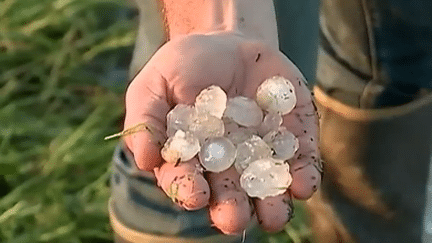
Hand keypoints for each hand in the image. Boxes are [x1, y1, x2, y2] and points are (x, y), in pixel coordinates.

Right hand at [123, 32, 321, 233]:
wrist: (227, 42)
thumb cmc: (184, 66)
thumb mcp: (155, 83)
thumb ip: (147, 119)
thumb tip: (145, 159)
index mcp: (191, 158)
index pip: (187, 181)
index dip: (189, 189)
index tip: (195, 194)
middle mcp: (227, 164)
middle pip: (229, 195)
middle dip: (231, 209)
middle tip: (233, 218)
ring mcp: (261, 152)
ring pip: (268, 188)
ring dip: (272, 204)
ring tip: (274, 215)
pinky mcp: (292, 137)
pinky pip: (300, 160)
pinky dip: (304, 174)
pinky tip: (303, 184)